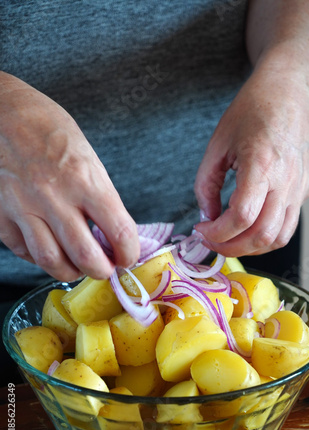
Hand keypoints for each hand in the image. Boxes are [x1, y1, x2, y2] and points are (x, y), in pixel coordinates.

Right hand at [0, 72, 139, 280]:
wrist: (1, 111)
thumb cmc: (48, 129)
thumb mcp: (87, 157)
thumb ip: (100, 196)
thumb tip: (113, 232)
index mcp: (84, 179)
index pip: (118, 231)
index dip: (129, 253)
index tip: (128, 257)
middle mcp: (54, 197)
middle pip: (85, 256)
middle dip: (102, 271)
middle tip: (105, 269)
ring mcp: (24, 207)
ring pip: (51, 261)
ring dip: (70, 272)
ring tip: (78, 268)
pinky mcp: (1, 214)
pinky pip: (23, 250)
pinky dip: (39, 258)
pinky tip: (49, 250)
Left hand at [194, 64, 308, 256]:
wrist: (288, 94)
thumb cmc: (254, 111)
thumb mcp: (216, 145)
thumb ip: (206, 185)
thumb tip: (206, 216)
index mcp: (261, 164)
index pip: (241, 217)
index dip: (217, 233)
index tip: (201, 229)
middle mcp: (285, 181)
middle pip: (261, 235)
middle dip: (230, 248)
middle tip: (211, 242)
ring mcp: (299, 188)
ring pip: (279, 238)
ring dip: (250, 247)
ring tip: (228, 240)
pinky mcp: (304, 191)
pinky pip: (287, 226)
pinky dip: (265, 236)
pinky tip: (247, 228)